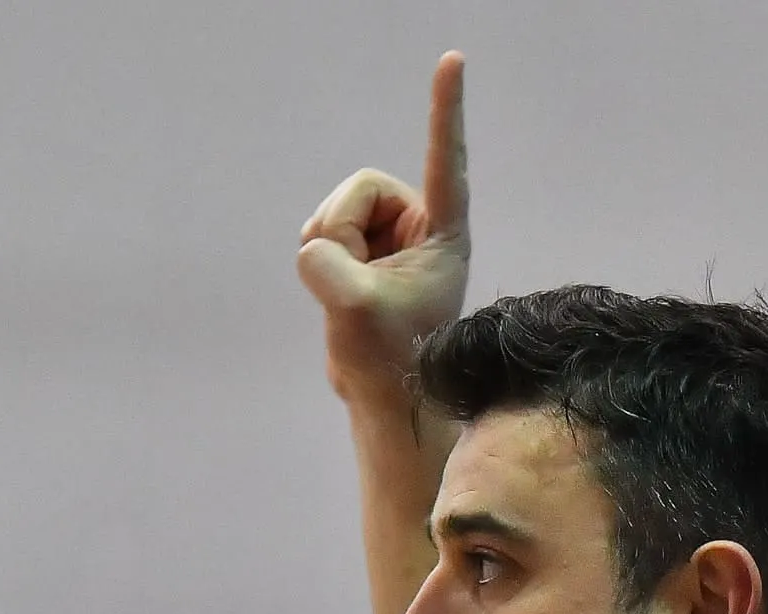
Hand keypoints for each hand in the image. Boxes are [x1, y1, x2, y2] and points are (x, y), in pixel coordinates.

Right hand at [296, 51, 470, 401]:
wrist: (384, 399)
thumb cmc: (391, 361)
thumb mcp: (358, 312)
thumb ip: (332, 271)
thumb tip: (315, 247)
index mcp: (444, 234)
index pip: (444, 161)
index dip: (444, 111)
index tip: (453, 60)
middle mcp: (420, 227)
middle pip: (361, 189)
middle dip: (341, 229)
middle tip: (350, 279)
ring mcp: (390, 239)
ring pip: (336, 212)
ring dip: (329, 249)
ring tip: (349, 295)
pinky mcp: (364, 253)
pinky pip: (323, 232)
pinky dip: (320, 260)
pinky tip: (339, 295)